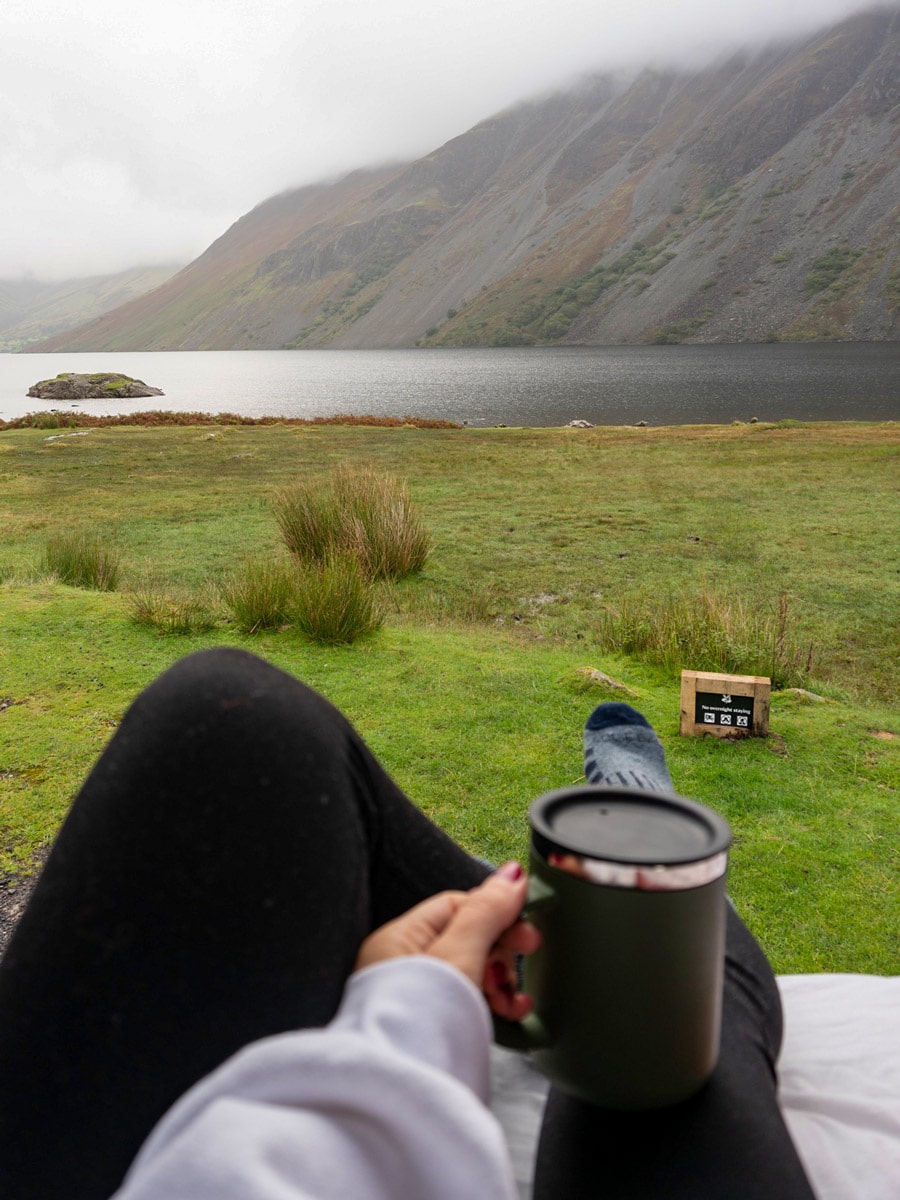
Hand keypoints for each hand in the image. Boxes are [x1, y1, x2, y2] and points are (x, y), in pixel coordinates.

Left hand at [355, 864, 540, 1020]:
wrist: (402, 1092)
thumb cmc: (420, 1020)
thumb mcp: (460, 954)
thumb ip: (486, 912)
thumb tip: (511, 875)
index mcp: (399, 938)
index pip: (456, 905)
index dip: (495, 911)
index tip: (527, 921)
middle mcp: (401, 965)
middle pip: (466, 937)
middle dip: (501, 948)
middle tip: (528, 952)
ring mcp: (415, 999)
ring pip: (471, 972)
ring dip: (501, 979)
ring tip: (514, 997)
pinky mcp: (432, 1028)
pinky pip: (468, 1002)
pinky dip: (493, 1003)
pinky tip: (510, 1012)